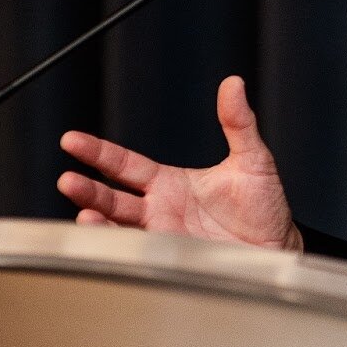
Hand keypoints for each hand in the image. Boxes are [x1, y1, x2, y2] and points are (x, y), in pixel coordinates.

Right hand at [57, 75, 302, 251]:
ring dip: (99, 223)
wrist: (278, 249)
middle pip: (112, 198)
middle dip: (88, 190)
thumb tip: (233, 84)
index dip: (97, 152)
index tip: (70, 141)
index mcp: (170, 184)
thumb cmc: (264, 207)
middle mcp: (159, 210)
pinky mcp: (173, 262)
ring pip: (120, 229)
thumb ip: (238, 124)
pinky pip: (141, 255)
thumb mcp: (253, 160)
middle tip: (68, 181)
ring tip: (85, 216)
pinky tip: (110, 243)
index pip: (124, 164)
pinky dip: (123, 250)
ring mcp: (163, 237)